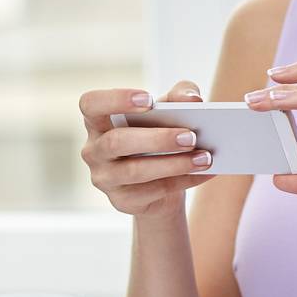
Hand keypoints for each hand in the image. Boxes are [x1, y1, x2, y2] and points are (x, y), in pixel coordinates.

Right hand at [79, 80, 214, 217]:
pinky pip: (152, 191)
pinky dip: (183, 181)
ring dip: (174, 164)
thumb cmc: (158, 136)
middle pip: (116, 141)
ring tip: (205, 158)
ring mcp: (104, 178)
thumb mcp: (168, 111)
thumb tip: (193, 99)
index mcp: (98, 120)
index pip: (91, 104)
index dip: (115, 100)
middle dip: (156, 139)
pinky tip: (205, 173)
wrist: (159, 182)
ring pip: (135, 171)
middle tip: (191, 136)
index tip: (149, 100)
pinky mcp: (121, 201)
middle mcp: (94, 150)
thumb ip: (180, 96)